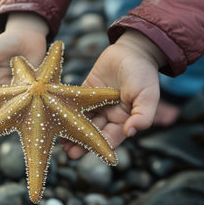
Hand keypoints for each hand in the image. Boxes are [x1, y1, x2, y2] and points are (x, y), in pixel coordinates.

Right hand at [0, 12, 48, 114]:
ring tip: (5, 114)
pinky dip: (25, 100)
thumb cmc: (6, 42)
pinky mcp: (32, 84)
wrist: (27, 34)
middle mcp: (5, 84)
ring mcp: (19, 85)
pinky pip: (27, 93)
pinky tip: (23, 105)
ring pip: (12, 100)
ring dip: (8, 108)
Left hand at [60, 29, 167, 159]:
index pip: (111, 137)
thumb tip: (131, 132)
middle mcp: (109, 114)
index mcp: (124, 119)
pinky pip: (74, 103)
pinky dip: (66, 111)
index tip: (90, 154)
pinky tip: (55, 118)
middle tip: (69, 153)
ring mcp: (96, 103)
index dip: (100, 146)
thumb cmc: (143, 74)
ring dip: (72, 131)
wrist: (133, 50)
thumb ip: (143, 115)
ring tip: (61, 142)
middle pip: (93, 132)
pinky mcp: (85, 91)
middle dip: (82, 143)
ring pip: (82, 121)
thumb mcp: (148, 95)